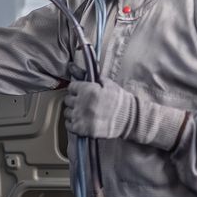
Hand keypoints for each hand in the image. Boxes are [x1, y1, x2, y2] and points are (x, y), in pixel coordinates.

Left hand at [64, 79, 187, 149]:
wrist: (130, 119)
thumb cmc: (120, 100)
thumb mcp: (107, 84)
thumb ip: (89, 76)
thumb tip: (71, 66)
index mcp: (87, 90)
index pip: (71, 87)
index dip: (77, 89)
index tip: (83, 92)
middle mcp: (81, 103)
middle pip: (68, 100)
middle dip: (75, 100)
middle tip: (84, 103)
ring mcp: (80, 117)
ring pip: (67, 112)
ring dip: (73, 112)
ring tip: (84, 113)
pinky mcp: (81, 129)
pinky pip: (68, 124)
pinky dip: (73, 123)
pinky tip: (81, 121)